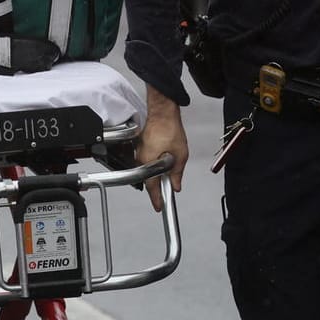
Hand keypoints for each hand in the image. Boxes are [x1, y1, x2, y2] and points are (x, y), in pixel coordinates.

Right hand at [137, 95, 187, 212]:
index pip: (152, 187)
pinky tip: (163, 161)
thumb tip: (176, 185)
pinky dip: (154, 165)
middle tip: (165, 194)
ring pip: (147, 170)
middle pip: (148, 179)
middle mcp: (141, 159)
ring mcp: (139, 152)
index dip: (156, 199)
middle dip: (157, 187)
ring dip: (156, 174)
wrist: (162, 112)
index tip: (159, 206)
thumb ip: (177, 173)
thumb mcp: (181, 155)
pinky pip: (146, 160)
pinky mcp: (140, 146)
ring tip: (168, 174)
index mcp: (149, 163)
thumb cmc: (169, 128)